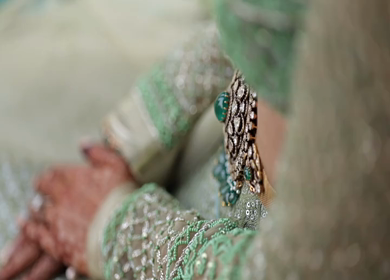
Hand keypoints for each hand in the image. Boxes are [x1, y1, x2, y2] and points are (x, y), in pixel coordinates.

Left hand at [0, 143, 133, 279]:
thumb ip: (98, 152)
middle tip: (51, 195)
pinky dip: (28, 228)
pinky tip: (25, 225)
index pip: (50, 174)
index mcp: (71, 177)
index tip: (54, 179)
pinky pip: (34, 234)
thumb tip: (83, 144)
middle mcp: (59, 198)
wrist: (128, 232)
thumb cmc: (125, 197)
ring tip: (43, 210)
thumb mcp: (118, 166)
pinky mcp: (56, 243)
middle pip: (41, 192)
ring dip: (39, 209)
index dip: (51, 177)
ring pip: (37, 212)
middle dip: (45, 192)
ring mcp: (55, 221)